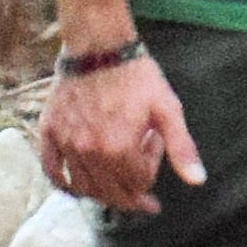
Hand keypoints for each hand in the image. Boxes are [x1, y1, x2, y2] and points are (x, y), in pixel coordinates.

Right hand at [41, 48, 205, 212]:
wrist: (99, 45)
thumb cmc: (137, 75)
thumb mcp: (168, 108)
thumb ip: (181, 147)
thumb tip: (197, 181)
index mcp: (119, 147)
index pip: (137, 183)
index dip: (150, 174)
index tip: (153, 152)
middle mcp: (89, 150)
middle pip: (110, 192)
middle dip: (130, 198)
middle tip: (142, 201)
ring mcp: (67, 142)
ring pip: (83, 186)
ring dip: (102, 194)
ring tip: (115, 192)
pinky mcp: (49, 132)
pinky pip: (51, 169)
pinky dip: (62, 184)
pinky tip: (74, 188)